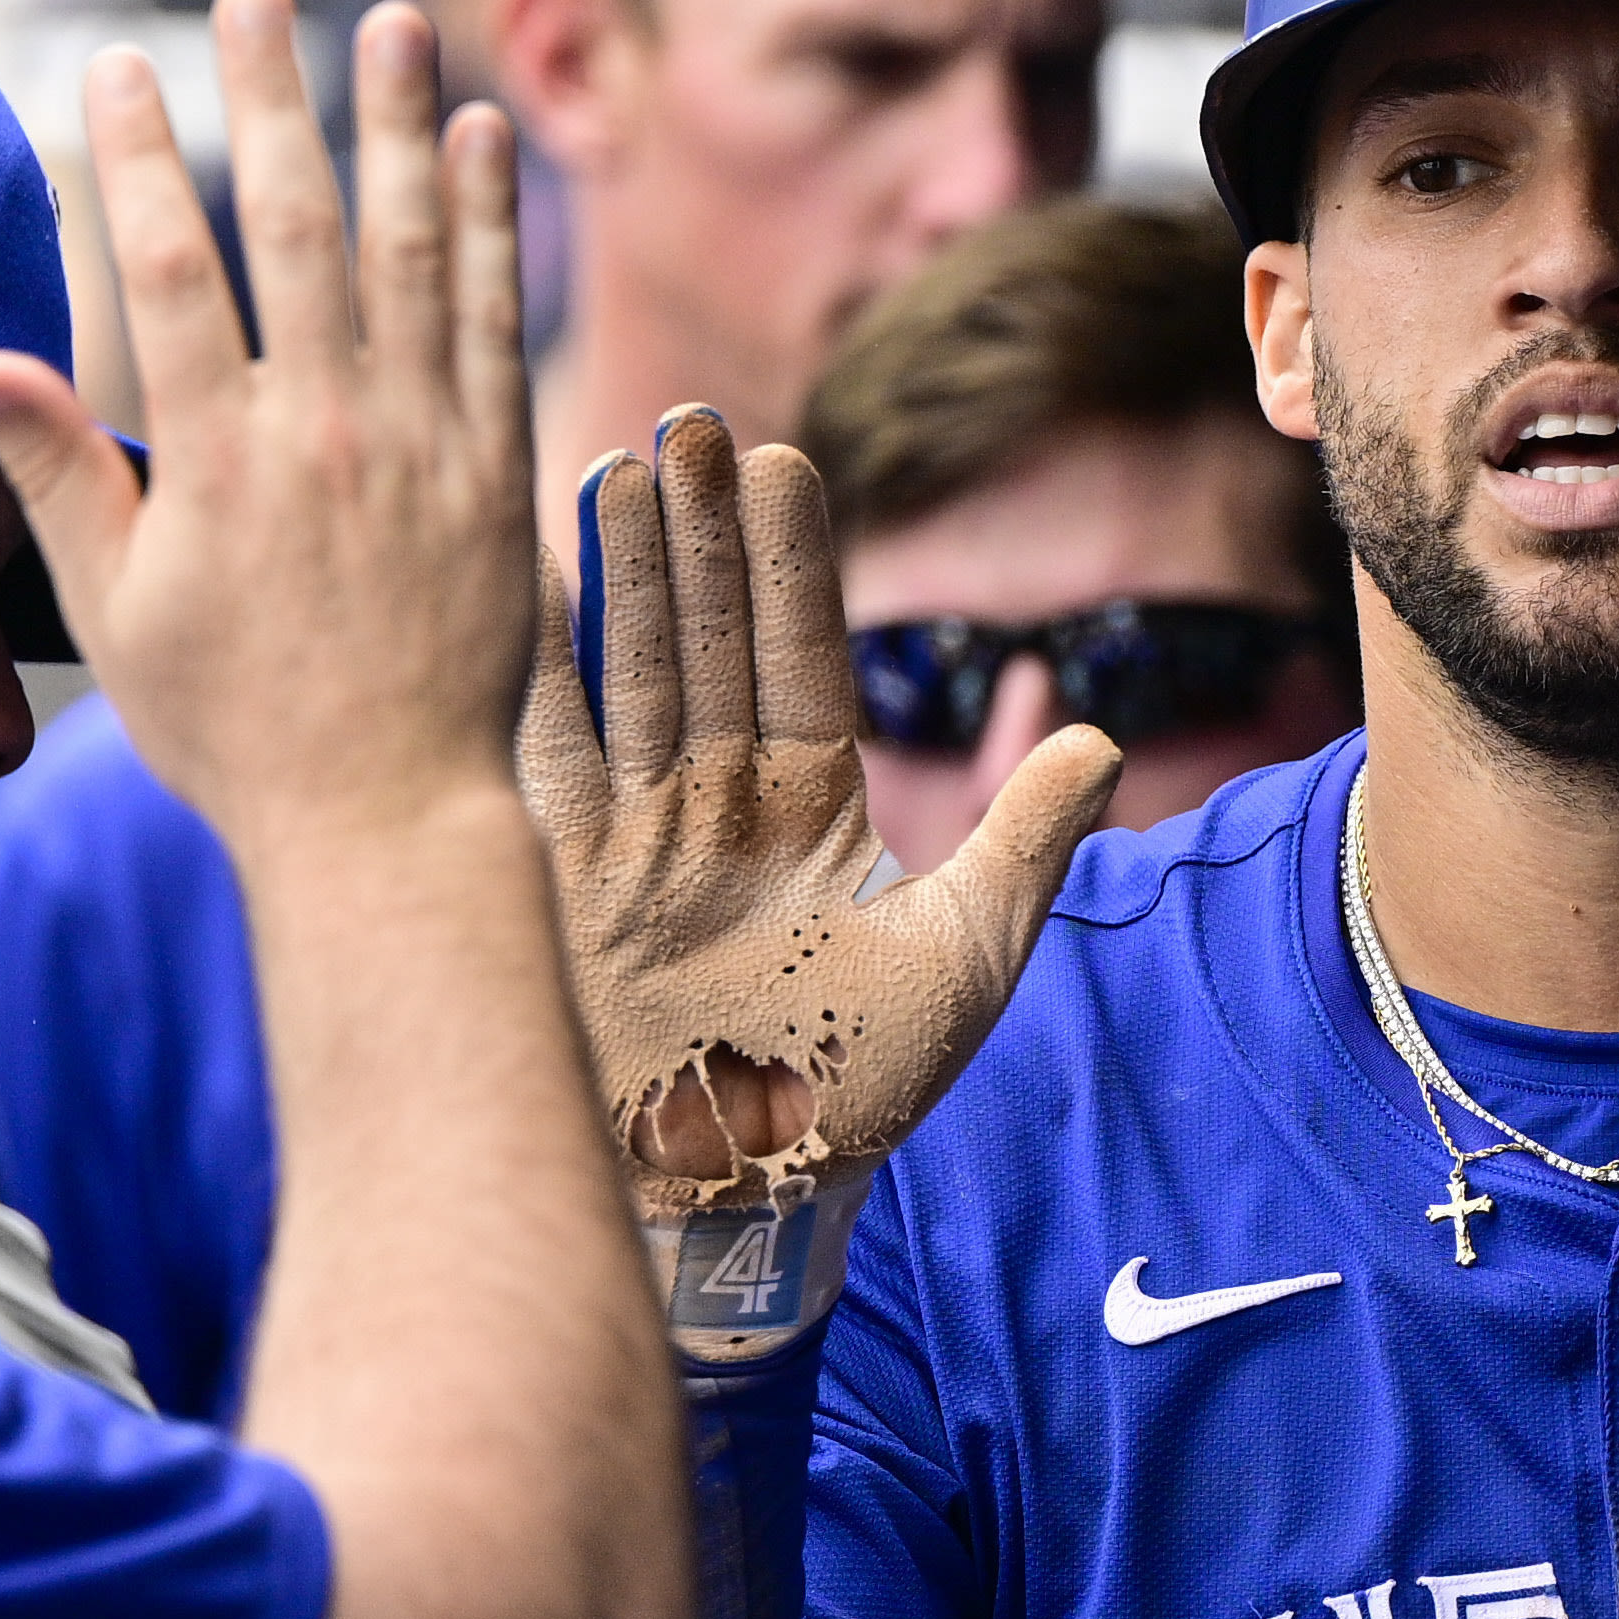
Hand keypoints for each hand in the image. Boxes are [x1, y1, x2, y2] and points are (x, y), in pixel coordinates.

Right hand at [0, 0, 534, 860]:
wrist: (385, 816)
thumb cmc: (232, 726)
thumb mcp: (114, 612)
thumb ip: (52, 473)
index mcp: (220, 464)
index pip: (169, 273)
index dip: (134, 161)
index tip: (111, 66)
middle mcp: (328, 434)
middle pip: (293, 227)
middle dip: (267, 97)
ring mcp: (422, 443)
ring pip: (411, 250)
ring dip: (397, 126)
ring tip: (388, 22)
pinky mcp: (496, 465)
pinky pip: (495, 317)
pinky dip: (491, 223)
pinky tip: (481, 139)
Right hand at [527, 405, 1117, 1212]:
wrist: (747, 1196)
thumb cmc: (860, 1088)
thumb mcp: (966, 958)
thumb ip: (1023, 843)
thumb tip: (1099, 744)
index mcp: (806, 810)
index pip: (801, 660)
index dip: (790, 565)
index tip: (786, 462)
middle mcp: (713, 805)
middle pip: (706, 643)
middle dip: (697, 535)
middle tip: (692, 422)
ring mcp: (634, 838)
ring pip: (629, 679)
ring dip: (622, 577)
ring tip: (618, 466)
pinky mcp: (561, 884)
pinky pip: (545, 761)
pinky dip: (533, 678)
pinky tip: (519, 587)